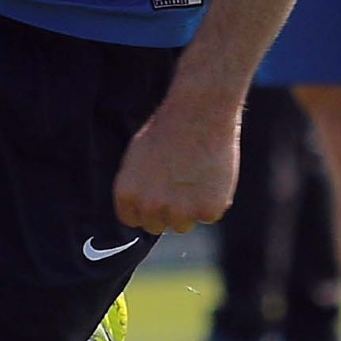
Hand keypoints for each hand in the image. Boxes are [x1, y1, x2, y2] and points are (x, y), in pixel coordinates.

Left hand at [112, 84, 242, 234]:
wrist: (199, 115)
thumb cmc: (167, 129)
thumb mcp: (136, 158)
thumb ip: (137, 187)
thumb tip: (140, 208)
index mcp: (127, 195)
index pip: (132, 219)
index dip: (145, 209)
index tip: (156, 197)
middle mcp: (150, 208)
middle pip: (157, 226)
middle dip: (166, 211)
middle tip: (179, 184)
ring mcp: (179, 212)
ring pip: (183, 224)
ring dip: (189, 208)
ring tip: (195, 176)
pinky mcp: (207, 211)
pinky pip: (209, 215)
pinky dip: (213, 201)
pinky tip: (211, 176)